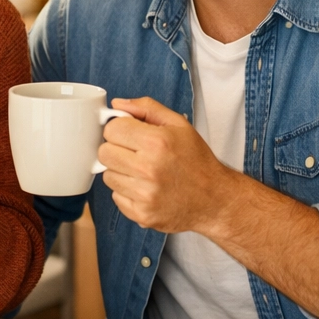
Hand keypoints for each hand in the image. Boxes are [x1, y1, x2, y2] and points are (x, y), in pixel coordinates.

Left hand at [98, 96, 234, 233]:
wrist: (214, 199)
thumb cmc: (196, 160)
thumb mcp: (178, 125)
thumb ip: (147, 108)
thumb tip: (117, 104)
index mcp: (157, 142)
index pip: (112, 130)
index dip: (119, 129)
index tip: (130, 134)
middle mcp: (149, 169)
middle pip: (104, 153)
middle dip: (116, 149)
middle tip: (134, 153)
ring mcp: (144, 195)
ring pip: (108, 176)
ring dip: (121, 171)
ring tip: (143, 171)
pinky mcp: (142, 214)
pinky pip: (116, 196)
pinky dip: (126, 191)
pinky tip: (145, 187)